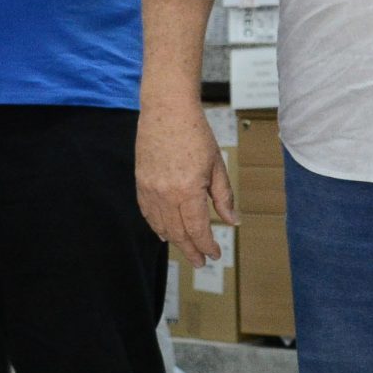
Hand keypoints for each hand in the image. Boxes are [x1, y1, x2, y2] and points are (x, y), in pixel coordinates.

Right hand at [137, 99, 233, 259]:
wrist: (167, 110)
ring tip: (185, 249)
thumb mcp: (217, 166)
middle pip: (178, 232)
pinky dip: (156, 225)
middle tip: (200, 262)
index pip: (197, 229)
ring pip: (160, 225)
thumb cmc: (195, 133)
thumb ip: (223, 197)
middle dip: (190, 250)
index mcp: (187, 191)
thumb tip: (232, 222)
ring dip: (174, 241)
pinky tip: (163, 232)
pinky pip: (147, 212)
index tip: (214, 254)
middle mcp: (165, 194)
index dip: (206, 245)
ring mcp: (149, 189)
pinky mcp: (140, 181)